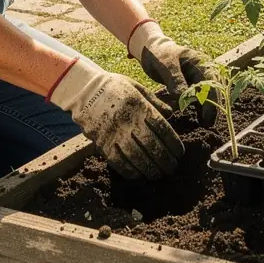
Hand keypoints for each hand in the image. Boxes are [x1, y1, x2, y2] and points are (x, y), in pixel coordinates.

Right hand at [48, 57, 183, 179]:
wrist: (84, 89)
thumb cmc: (114, 87)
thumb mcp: (136, 87)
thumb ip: (154, 101)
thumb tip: (171, 113)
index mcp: (139, 105)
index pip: (162, 128)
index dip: (173, 143)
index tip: (179, 153)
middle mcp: (128, 120)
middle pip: (151, 145)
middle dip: (165, 160)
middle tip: (172, 169)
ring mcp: (114, 133)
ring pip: (136, 157)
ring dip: (149, 169)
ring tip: (158, 175)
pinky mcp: (102, 142)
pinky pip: (117, 162)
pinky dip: (129, 171)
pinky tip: (138, 175)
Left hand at [127, 21, 215, 126]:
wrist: (154, 50)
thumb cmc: (160, 54)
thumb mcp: (166, 64)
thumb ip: (175, 79)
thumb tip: (182, 97)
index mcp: (201, 62)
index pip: (212, 83)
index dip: (212, 100)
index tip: (208, 116)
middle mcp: (204, 70)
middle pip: (214, 91)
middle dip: (213, 107)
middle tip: (208, 124)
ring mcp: (200, 77)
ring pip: (209, 95)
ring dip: (207, 108)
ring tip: (204, 124)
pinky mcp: (194, 84)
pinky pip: (200, 97)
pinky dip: (200, 107)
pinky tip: (198, 118)